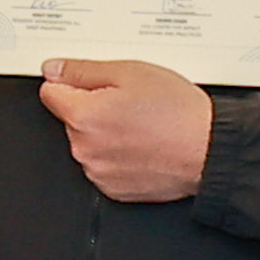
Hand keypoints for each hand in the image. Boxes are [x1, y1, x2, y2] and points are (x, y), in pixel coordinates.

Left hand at [37, 57, 217, 207]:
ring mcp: (98, 172)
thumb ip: (83, 70)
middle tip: (129, 103)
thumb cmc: (178, 113)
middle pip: (72, 119)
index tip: (87, 83)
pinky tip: (143, 145)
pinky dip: (118, 156)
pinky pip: (104, 165)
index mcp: (83, 117)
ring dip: (105, 134)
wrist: (210, 150)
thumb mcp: (130, 73)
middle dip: (93, 109)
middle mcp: (85, 149)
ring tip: (141, 125)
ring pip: (88, 143)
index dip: (71, 83)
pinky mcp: (114, 189)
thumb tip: (54, 69)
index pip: (50, 93)